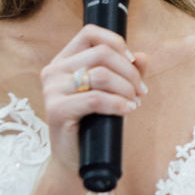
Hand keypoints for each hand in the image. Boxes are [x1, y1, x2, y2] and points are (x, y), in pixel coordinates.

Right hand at [41, 25, 147, 176]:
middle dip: (129, 71)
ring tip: (134, 102)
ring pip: (101, 75)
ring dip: (126, 88)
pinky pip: (96, 98)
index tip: (133, 62)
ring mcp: (52, 90)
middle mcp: (53, 71)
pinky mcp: (56, 110)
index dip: (116, 43)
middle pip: (101, 53)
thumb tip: (143, 56)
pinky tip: (127, 109)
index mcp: (63, 61)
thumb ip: (126, 73)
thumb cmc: (93, 125)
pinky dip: (118, 103)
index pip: (90, 33)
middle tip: (141, 91)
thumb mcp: (113, 93)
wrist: (75, 161)